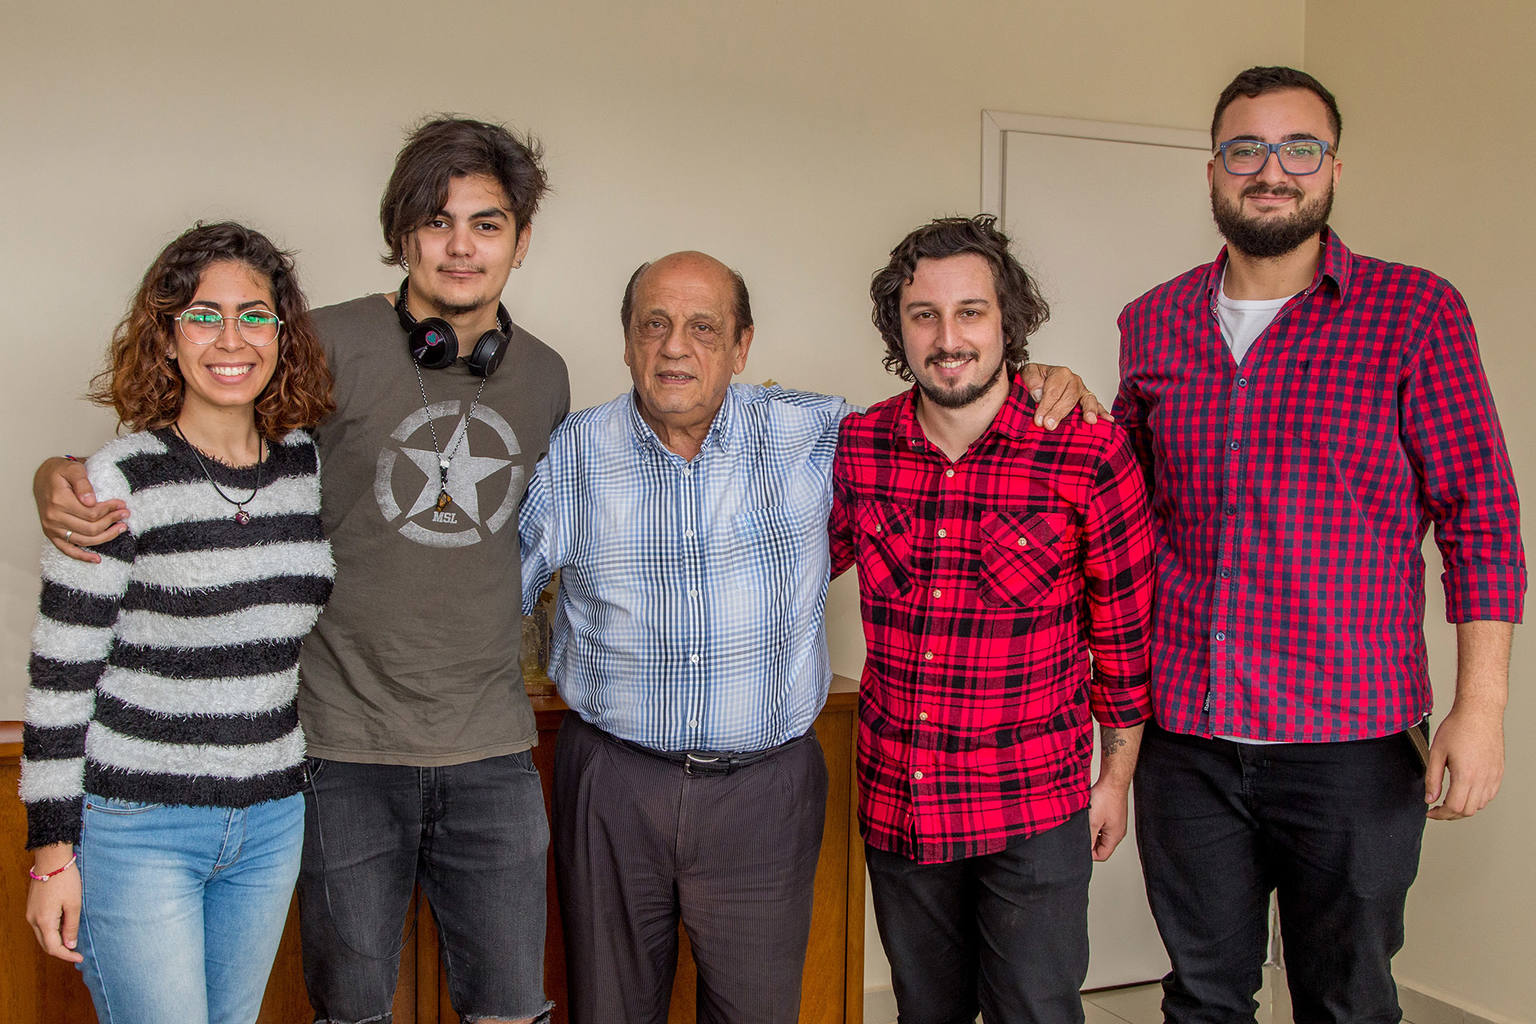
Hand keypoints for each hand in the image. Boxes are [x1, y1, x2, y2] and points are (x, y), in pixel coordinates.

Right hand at [25, 844, 82, 962]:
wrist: (51, 861)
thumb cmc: (65, 880)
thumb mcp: (74, 904)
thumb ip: (71, 927)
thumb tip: (70, 945)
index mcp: (43, 921)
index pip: (54, 948)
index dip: (67, 955)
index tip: (80, 958)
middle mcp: (33, 920)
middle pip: (46, 944)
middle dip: (61, 951)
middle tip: (77, 953)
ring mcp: (30, 914)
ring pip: (42, 936)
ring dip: (56, 942)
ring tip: (73, 942)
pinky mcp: (32, 908)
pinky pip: (40, 927)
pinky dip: (51, 932)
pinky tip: (64, 930)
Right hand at [34, 456, 125, 562]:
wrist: (43, 477)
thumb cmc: (61, 472)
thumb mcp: (73, 469)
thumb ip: (83, 483)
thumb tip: (91, 501)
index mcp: (58, 501)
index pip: (91, 513)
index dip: (110, 510)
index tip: (122, 504)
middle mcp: (53, 517)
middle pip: (90, 528)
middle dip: (111, 522)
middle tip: (125, 514)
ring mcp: (51, 528)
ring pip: (84, 540)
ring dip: (106, 537)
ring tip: (121, 528)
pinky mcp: (51, 535)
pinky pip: (67, 550)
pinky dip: (82, 556)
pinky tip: (97, 559)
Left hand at [1019, 363, 1111, 429]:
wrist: (1038, 381)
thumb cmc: (1034, 379)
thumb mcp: (1027, 373)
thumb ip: (1031, 380)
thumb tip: (1038, 393)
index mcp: (1060, 373)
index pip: (1054, 391)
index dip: (1046, 406)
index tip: (1038, 420)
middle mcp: (1074, 381)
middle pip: (1069, 397)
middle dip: (1059, 412)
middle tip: (1049, 425)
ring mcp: (1083, 392)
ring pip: (1087, 401)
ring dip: (1088, 410)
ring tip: (1089, 420)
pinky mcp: (1088, 402)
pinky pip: (1098, 406)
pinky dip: (1103, 413)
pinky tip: (1108, 420)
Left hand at [1087, 778, 1129, 860]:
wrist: (1112, 780)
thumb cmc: (1106, 797)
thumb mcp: (1092, 821)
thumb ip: (1088, 838)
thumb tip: (1084, 850)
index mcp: (1115, 837)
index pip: (1102, 855)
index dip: (1089, 853)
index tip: (1080, 843)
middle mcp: (1118, 831)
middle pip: (1102, 846)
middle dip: (1090, 841)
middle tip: (1082, 831)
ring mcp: (1117, 823)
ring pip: (1101, 835)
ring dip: (1092, 831)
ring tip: (1086, 821)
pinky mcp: (1114, 815)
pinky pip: (1103, 825)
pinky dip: (1095, 822)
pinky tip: (1090, 813)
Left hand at [1425, 703, 1503, 820]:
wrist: (1479, 713)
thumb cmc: (1458, 727)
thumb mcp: (1436, 752)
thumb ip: (1432, 778)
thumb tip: (1429, 797)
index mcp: (1466, 776)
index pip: (1454, 808)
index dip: (1439, 814)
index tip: (1430, 811)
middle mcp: (1483, 779)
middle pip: (1467, 811)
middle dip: (1450, 814)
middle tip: (1438, 808)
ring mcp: (1493, 776)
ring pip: (1480, 805)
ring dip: (1464, 807)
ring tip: (1450, 800)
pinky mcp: (1498, 772)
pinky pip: (1489, 795)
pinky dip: (1477, 799)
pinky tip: (1465, 791)